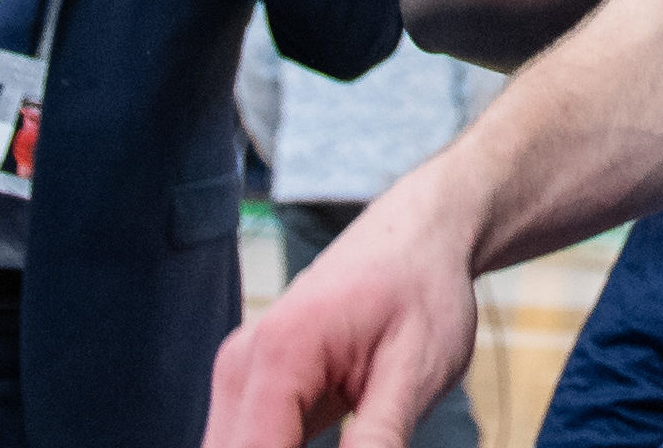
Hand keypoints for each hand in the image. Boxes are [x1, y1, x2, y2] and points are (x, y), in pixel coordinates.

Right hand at [204, 186, 479, 446]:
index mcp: (280, 356)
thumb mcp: (419, 369)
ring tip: (360, 439)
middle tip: (359, 446)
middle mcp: (240, 366)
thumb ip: (379, 438)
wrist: (419, 236)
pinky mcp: (250, 389)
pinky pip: (244, 445)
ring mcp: (238, 377)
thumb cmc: (424, 290)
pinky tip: (341, 442)